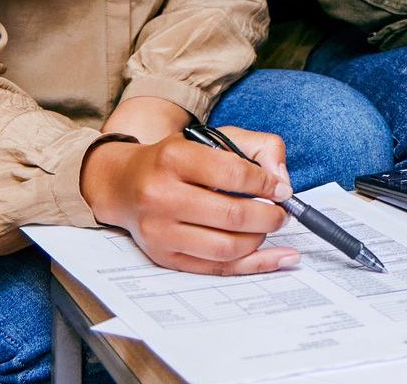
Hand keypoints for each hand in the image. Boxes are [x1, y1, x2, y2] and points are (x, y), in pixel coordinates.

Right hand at [82, 126, 295, 274]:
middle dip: (269, 216)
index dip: (267, 184)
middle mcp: (161, 195)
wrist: (125, 184)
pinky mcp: (164, 257)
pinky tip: (276, 257)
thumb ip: (258, 148)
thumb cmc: (176, 161)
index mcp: (174, 157)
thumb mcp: (215, 138)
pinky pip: (217, 268)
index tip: (281, 190)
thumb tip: (281, 182)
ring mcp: (160, 230)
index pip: (233, 174)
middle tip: (281, 213)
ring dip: (259, 239)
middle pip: (232, 215)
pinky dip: (253, 264)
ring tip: (267, 227)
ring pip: (227, 246)